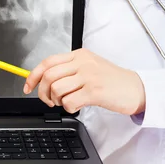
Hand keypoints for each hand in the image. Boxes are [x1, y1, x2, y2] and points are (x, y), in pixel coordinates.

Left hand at [23, 48, 145, 114]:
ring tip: (66, 102)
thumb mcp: (90, 67)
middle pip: (48, 76)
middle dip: (43, 92)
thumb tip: (45, 79)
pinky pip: (69, 102)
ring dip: (56, 101)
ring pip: (56, 89)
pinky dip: (68, 108)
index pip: (47, 62)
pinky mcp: (94, 91)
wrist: (136, 89)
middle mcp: (83, 62)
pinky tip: (77, 106)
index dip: (33, 76)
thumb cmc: (113, 81)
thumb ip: (70, 70)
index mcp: (79, 55)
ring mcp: (89, 76)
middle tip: (49, 100)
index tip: (28, 87)